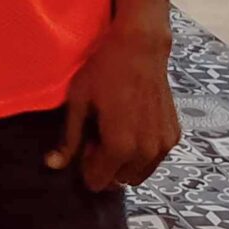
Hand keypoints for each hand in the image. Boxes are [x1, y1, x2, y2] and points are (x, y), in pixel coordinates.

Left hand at [48, 23, 177, 190]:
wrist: (140, 48)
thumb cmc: (104, 71)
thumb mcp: (79, 102)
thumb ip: (69, 139)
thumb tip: (53, 165)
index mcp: (120, 146)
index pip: (100, 181)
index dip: (86, 168)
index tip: (83, 147)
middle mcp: (146, 151)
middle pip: (120, 180)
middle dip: (105, 166)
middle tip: (96, 137)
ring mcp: (164, 144)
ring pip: (139, 173)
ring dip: (124, 163)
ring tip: (112, 132)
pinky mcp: (174, 135)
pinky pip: (154, 159)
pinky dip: (141, 153)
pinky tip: (130, 127)